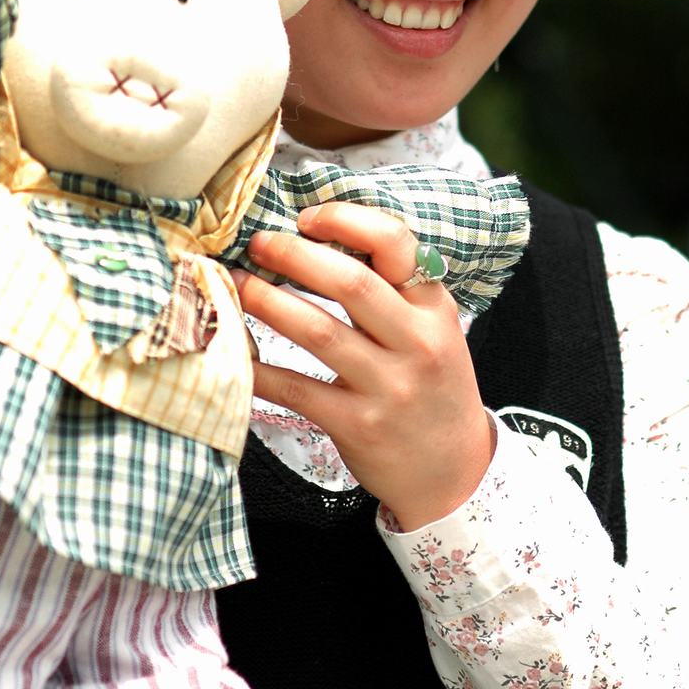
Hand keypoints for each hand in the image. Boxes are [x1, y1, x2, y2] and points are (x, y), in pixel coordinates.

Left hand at [233, 202, 493, 531]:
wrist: (454, 471)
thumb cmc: (431, 386)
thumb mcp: (432, 329)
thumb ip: (390, 290)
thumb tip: (315, 240)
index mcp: (433, 307)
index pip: (396, 244)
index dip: (346, 221)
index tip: (306, 217)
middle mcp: (417, 343)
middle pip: (350, 283)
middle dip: (294, 255)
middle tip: (258, 244)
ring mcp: (389, 387)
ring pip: (318, 332)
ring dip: (268, 302)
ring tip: (237, 284)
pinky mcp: (359, 426)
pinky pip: (297, 390)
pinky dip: (259, 369)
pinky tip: (234, 352)